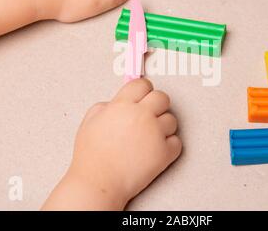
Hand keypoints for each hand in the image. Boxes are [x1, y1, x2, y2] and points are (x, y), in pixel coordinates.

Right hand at [42, 79, 181, 209]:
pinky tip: (155, 150)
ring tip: (148, 138)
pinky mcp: (165, 152)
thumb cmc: (91, 156)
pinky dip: (169, 146)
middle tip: (149, 116)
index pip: (143, 84)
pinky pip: (176, 142)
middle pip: (162, 98)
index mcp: (122, 105)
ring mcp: (155, 133)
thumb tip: (119, 102)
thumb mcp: (90, 120)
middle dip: (157, 105)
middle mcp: (141, 115)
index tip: (143, 97)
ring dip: (163, 127)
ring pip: (172, 120)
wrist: (98, 182)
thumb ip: (106, 106)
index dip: (143, 91)